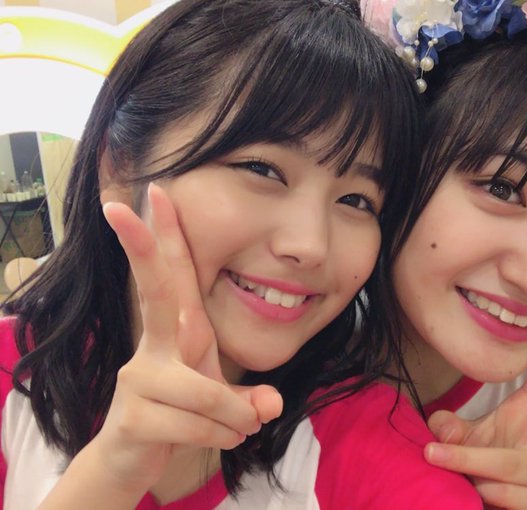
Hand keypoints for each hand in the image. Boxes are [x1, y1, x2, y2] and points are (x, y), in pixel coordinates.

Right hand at [85, 183, 282, 495]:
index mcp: (180, 331)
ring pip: (210, 395)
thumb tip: (271, 406)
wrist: (135, 460)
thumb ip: (248, 396)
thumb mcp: (223, 398)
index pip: (175, 275)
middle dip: (139, 246)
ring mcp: (140, 378)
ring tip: (236, 427)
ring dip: (237, 420)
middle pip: (153, 289)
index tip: (156, 194)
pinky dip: (225, 439)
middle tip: (116, 205)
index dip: (166, 236)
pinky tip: (218, 439)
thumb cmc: (183, 413)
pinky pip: (204, 427)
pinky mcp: (135, 416)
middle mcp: (155, 346)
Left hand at [423, 312, 526, 509]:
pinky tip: (476, 492)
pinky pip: (507, 495)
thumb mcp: (459, 439)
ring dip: (470, 462)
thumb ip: (449, 428)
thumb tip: (439, 430)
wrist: (482, 505)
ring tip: (441, 459)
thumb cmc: (476, 464)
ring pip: (509, 465)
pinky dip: (481, 491)